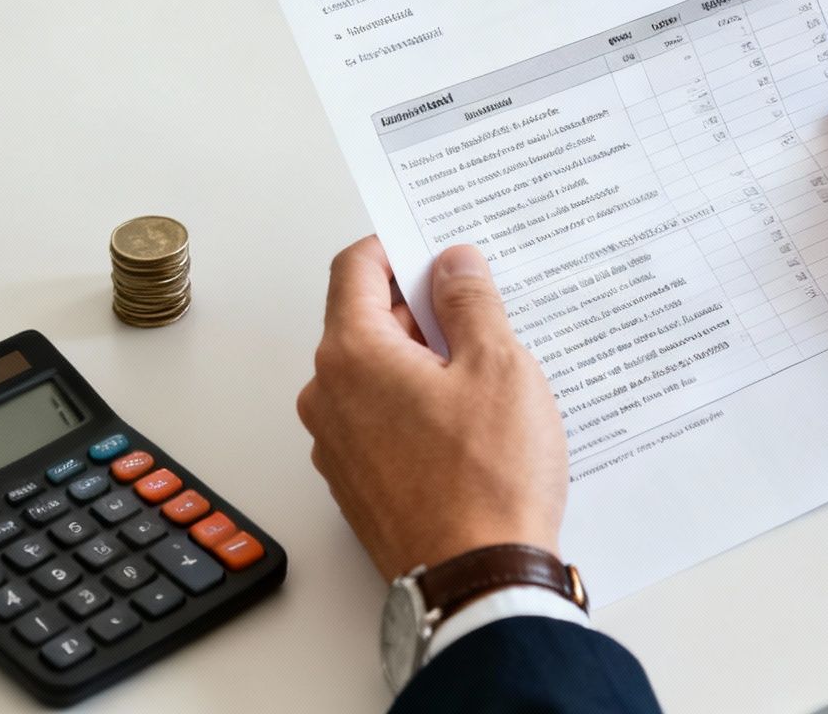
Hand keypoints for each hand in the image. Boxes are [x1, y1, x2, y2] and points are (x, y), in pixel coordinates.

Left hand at [296, 238, 566, 580]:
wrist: (479, 581)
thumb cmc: (487, 481)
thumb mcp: (498, 366)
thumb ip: (471, 302)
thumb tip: (454, 264)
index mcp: (352, 356)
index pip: (356, 269)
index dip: (400, 247)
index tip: (438, 249)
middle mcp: (328, 398)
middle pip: (366, 321)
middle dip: (423, 310)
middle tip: (484, 315)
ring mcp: (338, 447)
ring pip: (376, 375)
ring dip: (424, 363)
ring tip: (487, 380)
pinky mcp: (359, 485)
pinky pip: (382, 422)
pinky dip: (419, 408)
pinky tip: (472, 427)